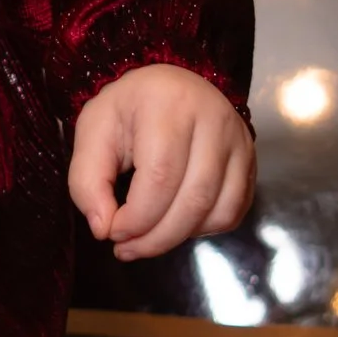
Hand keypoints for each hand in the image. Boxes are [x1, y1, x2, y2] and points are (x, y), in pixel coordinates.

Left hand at [67, 66, 254, 261]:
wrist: (169, 88)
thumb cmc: (128, 111)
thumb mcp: (94, 132)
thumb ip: (87, 181)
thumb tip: (102, 228)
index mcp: (169, 104)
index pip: (161, 176)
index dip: (137, 217)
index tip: (112, 232)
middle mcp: (214, 119)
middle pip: (194, 199)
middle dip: (156, 237)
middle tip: (126, 248)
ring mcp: (239, 141)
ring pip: (218, 210)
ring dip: (177, 238)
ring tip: (146, 240)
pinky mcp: (250, 161)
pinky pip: (233, 212)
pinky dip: (202, 230)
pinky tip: (175, 224)